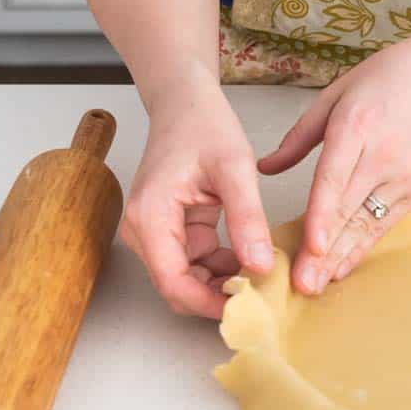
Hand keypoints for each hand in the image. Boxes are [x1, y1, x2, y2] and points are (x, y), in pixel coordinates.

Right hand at [121, 78, 273, 317]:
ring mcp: (156, 233)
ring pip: (190, 279)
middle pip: (179, 287)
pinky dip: (224, 265)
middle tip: (265, 294)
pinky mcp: (172, 231)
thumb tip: (260, 266)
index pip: (174, 284)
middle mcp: (145, 231)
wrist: (185, 102)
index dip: (211, 303)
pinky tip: (252, 257)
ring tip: (265, 274)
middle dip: (220, 295)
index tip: (250, 307)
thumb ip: (247, 218)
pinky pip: (197, 262)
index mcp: (150, 217)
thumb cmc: (202, 125)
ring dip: (225, 281)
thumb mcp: (235, 168)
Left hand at [258, 39, 410, 294]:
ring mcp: (406, 176)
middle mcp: (384, 156)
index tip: (311, 246)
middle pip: (349, 211)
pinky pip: (386, 224)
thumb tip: (264, 169)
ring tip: (318, 285)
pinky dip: (363, 247)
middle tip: (302, 285)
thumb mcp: (337, 95)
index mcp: (358, 126)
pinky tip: (343, 267)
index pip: (335, 178)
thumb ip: (299, 136)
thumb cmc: (389, 78)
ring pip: (368, 224)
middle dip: (324, 251)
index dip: (323, 216)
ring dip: (341, 257)